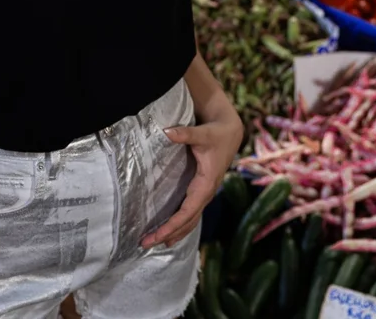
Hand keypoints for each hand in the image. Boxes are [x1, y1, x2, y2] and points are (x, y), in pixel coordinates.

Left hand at [141, 102, 243, 249]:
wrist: (230, 133)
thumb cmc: (216, 134)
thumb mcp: (202, 133)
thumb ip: (185, 134)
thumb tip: (166, 132)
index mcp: (206, 185)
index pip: (188, 212)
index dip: (173, 225)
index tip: (158, 236)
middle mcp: (206, 193)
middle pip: (187, 222)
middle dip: (168, 234)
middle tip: (145, 243)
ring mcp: (204, 194)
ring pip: (190, 220)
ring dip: (174, 233)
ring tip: (156, 242)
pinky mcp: (201, 190)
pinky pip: (191, 213)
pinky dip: (180, 224)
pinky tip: (170, 230)